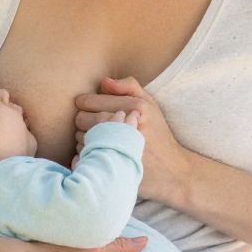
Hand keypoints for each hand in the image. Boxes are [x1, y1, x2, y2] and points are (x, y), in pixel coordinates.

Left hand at [74, 76, 182, 198]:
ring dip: (85, 139)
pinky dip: (86, 154)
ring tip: (101, 141)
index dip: (85, 105)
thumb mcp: (150, 104)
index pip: (88, 101)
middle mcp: (127, 125)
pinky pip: (83, 156)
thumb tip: (103, 81)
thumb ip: (128, 86)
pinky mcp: (113, 166)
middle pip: (81, 119)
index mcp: (135, 107)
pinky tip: (100, 153)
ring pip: (80, 138)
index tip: (92, 110)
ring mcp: (120, 147)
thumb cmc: (157, 134)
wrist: (172, 170)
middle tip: (95, 127)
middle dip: (84, 122)